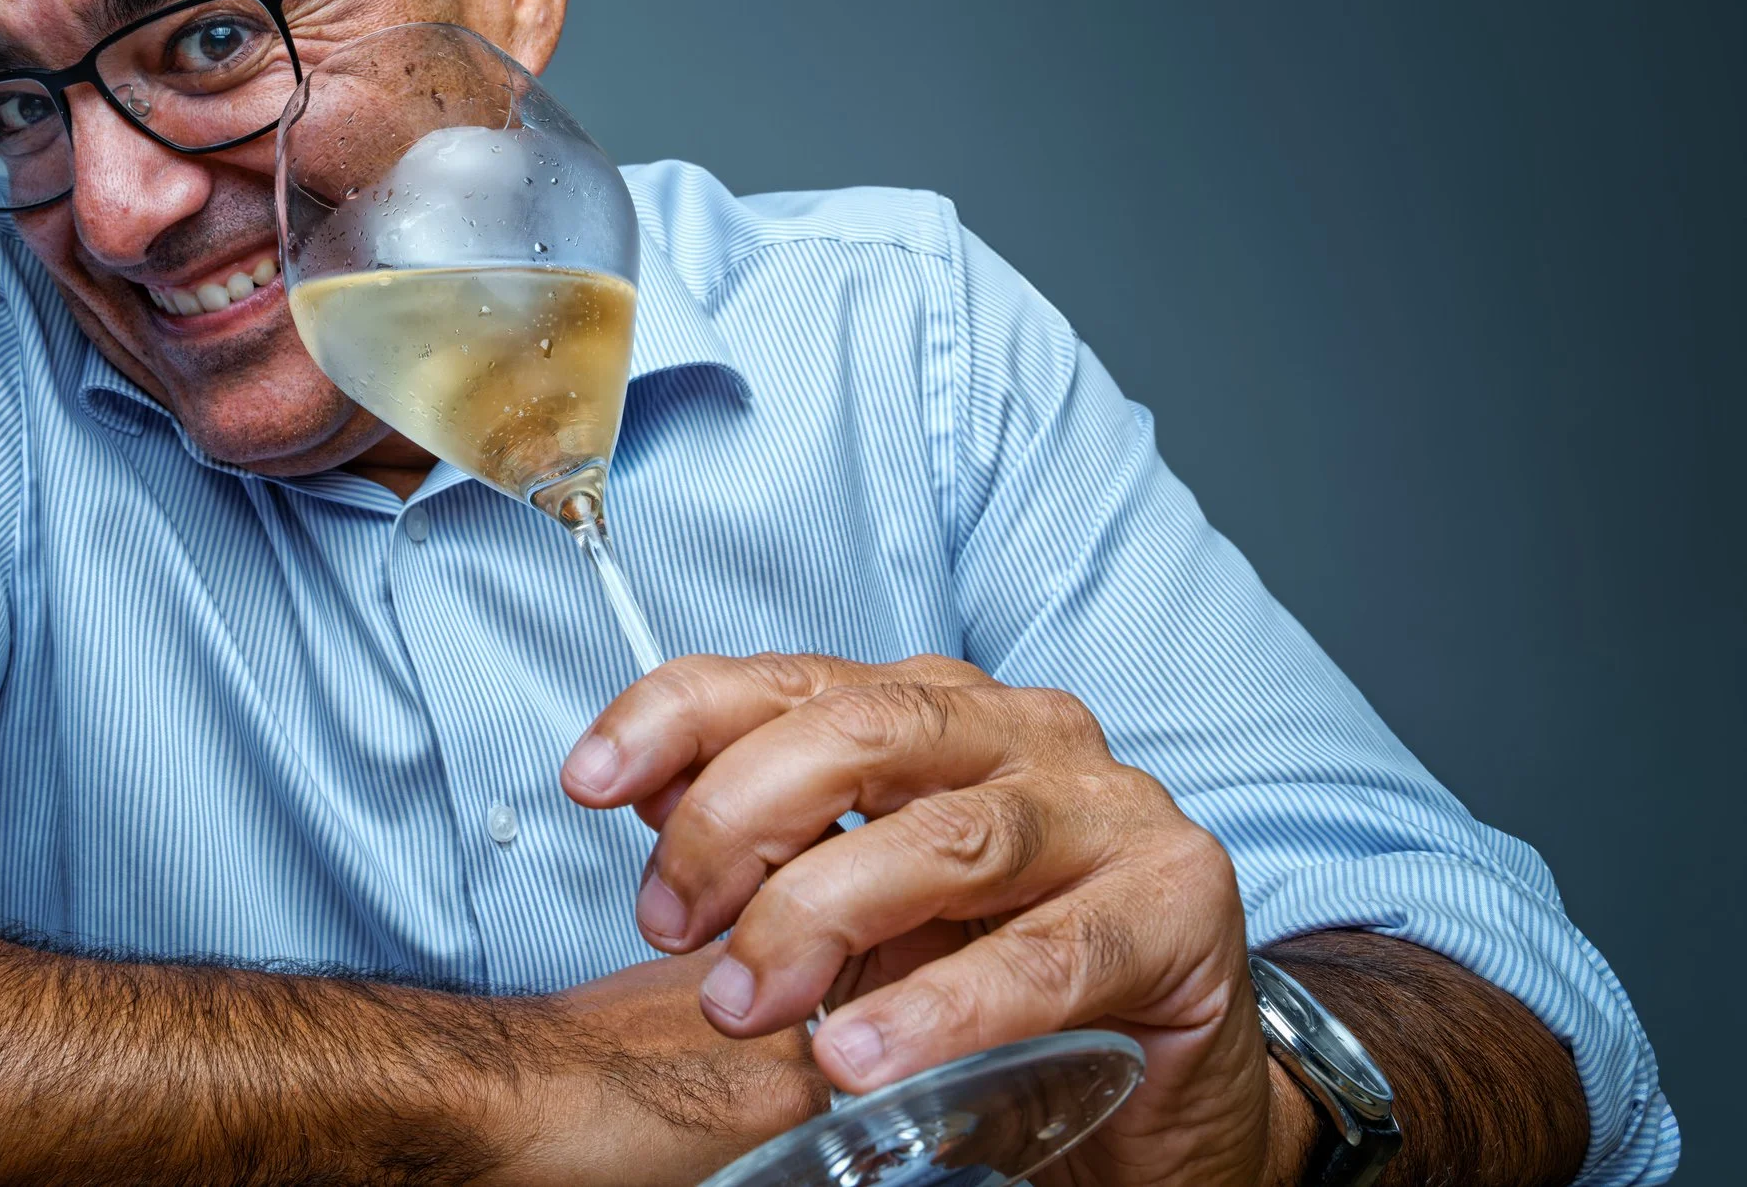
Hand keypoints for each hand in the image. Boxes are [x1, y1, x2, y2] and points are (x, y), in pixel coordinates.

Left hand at [558, 654, 1295, 1186]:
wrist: (1164, 1089)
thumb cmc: (995, 979)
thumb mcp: (860, 907)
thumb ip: (770, 844)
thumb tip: (642, 793)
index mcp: (939, 711)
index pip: (792, 679)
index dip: (681, 716)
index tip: (591, 778)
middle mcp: (1024, 733)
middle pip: (860, 734)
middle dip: (740, 822)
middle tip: (675, 926)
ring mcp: (1108, 811)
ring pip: (945, 837)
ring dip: (821, 918)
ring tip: (748, 1003)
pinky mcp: (1177, 906)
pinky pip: (1043, 957)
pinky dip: (937, 1008)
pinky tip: (859, 1055)